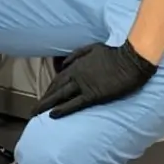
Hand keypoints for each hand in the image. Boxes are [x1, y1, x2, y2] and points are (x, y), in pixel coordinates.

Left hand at [32, 40, 157, 119]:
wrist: (130, 59)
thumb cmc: (113, 53)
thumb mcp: (91, 48)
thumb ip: (76, 55)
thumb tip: (64, 63)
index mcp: (75, 65)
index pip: (58, 79)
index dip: (49, 89)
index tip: (43, 97)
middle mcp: (76, 75)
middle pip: (55, 89)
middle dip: (43, 99)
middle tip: (33, 110)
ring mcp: (83, 85)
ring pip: (60, 96)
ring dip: (46, 105)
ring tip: (36, 114)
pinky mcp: (93, 95)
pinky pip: (74, 103)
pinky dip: (62, 109)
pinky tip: (52, 115)